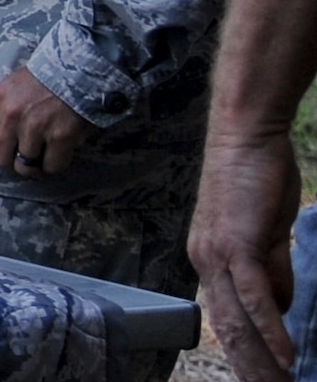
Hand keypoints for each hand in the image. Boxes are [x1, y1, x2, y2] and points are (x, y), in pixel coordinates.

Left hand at [0, 65, 96, 176]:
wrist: (77, 70)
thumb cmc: (45, 78)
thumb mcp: (12, 87)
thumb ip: (2, 110)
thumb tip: (0, 138)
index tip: (3, 155)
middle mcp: (12, 116)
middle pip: (1, 158)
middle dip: (12, 164)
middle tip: (24, 162)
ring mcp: (36, 127)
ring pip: (26, 166)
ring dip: (35, 166)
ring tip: (43, 157)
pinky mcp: (60, 136)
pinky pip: (51, 166)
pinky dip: (54, 165)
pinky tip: (58, 155)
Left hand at [191, 133, 302, 380]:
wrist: (245, 136)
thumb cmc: (257, 179)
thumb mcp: (266, 234)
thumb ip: (272, 271)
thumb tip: (281, 309)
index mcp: (209, 261)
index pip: (226, 318)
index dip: (243, 354)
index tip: (260, 380)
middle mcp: (205, 262)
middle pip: (228, 329)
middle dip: (250, 368)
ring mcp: (217, 254)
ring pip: (238, 321)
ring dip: (262, 361)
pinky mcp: (236, 244)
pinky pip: (254, 297)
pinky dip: (271, 330)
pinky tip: (287, 359)